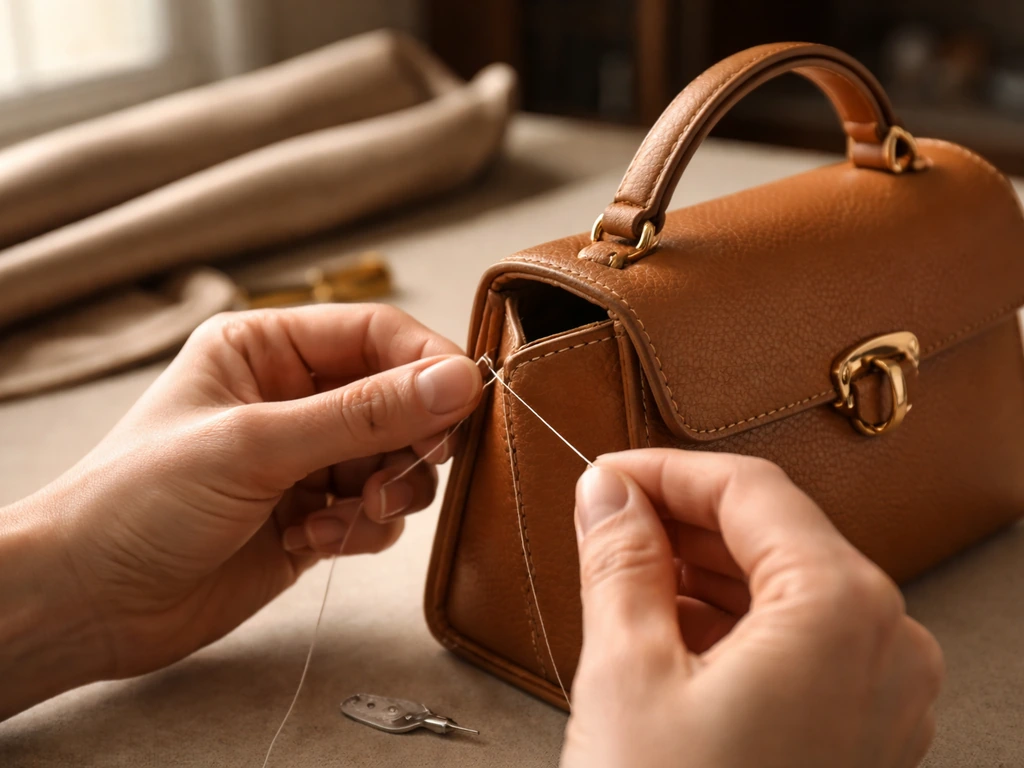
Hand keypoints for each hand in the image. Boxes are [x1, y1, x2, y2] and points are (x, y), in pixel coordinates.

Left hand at [1, 304, 481, 716]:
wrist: (89, 603)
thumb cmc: (138, 503)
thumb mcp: (256, 446)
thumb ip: (364, 415)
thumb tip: (457, 381)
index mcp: (268, 348)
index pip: (377, 335)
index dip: (427, 366)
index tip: (463, 405)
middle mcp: (293, 396)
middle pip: (397, 400)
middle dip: (407, 441)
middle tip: (400, 475)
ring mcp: (305, 458)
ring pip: (396, 461)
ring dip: (386, 493)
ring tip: (342, 519)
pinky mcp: (314, 515)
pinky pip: (376, 511)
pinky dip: (360, 530)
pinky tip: (312, 543)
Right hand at [561, 450, 943, 767]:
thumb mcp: (627, 671)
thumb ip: (620, 560)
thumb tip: (607, 496)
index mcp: (842, 609)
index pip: (751, 490)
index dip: (667, 469)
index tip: (610, 474)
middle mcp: (884, 644)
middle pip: (775, 534)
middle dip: (681, 518)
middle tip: (606, 516)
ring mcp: (879, 692)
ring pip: (784, 586)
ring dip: (701, 568)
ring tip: (624, 567)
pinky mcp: (856, 729)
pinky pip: (795, 640)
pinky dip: (730, 620)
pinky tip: (668, 622)